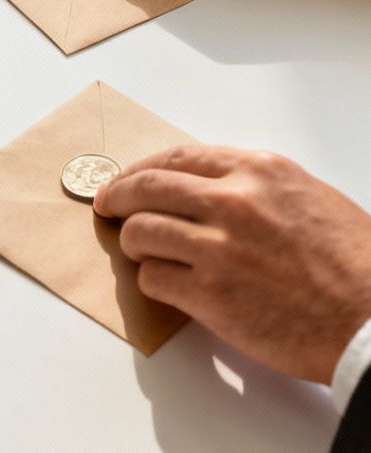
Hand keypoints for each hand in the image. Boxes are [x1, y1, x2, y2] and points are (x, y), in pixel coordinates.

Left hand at [97, 145, 370, 382]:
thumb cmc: (355, 265)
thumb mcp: (309, 198)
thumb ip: (255, 188)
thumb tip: (206, 190)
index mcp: (259, 172)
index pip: (176, 158)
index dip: (140, 169)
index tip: (125, 181)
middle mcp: (233, 202)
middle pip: (146, 189)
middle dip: (117, 198)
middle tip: (107, 208)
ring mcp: (217, 248)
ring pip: (139, 233)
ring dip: (134, 244)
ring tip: (144, 253)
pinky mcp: (209, 294)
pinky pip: (151, 278)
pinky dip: (152, 281)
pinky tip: (169, 286)